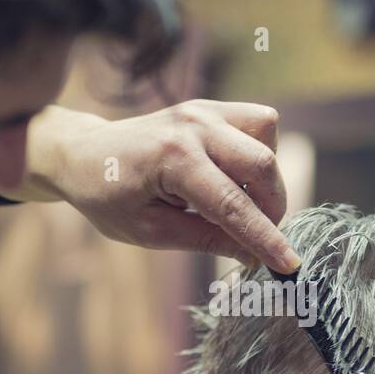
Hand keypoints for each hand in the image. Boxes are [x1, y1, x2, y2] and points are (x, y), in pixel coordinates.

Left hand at [23, 101, 300, 271]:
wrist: (84, 155)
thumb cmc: (109, 198)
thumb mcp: (149, 232)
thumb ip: (204, 240)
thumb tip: (253, 255)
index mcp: (172, 159)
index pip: (232, 205)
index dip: (265, 238)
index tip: (290, 265)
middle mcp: (193, 127)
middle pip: (262, 165)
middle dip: (271, 209)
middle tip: (256, 238)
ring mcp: (203, 111)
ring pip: (267, 140)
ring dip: (266, 180)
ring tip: (238, 203)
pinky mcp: (210, 108)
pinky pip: (259, 124)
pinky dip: (259, 154)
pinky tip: (234, 177)